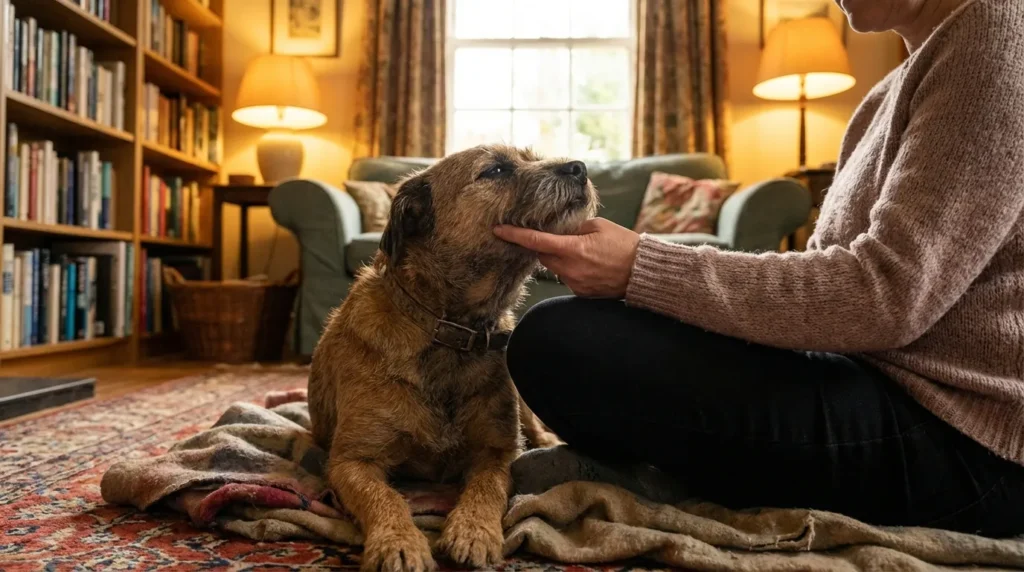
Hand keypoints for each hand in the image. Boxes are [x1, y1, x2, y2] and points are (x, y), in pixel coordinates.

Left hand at [493, 218, 640, 298]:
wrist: (642, 272)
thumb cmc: (624, 245)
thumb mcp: (599, 226)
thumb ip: (574, 226)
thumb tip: (557, 227)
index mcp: (574, 249)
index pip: (536, 241)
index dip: (515, 235)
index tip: (499, 229)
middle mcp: (570, 268)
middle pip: (542, 255)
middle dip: (542, 245)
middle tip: (553, 234)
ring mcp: (574, 283)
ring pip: (554, 267)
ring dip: (559, 256)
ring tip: (582, 250)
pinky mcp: (580, 293)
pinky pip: (567, 277)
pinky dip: (571, 268)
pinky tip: (589, 264)